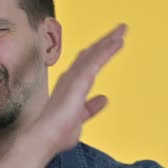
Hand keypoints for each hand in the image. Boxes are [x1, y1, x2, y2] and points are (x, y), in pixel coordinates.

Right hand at [33, 23, 126, 154]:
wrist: (45, 137)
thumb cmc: (57, 133)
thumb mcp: (80, 119)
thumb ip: (91, 108)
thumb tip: (104, 98)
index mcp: (70, 88)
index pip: (86, 67)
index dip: (98, 55)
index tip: (109, 45)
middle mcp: (70, 78)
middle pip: (90, 56)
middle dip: (104, 43)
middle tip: (119, 31)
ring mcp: (74, 77)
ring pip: (94, 55)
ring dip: (108, 42)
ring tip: (122, 30)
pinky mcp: (79, 78)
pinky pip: (96, 60)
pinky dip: (107, 50)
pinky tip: (117, 41)